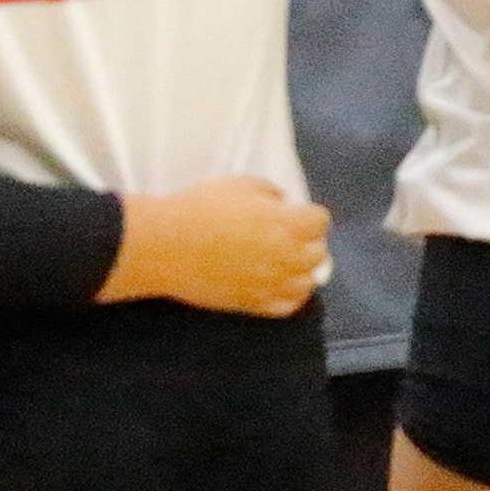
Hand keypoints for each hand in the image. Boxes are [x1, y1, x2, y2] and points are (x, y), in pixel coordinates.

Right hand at [105, 177, 326, 316]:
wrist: (168, 246)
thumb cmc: (202, 207)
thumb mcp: (240, 184)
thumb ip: (270, 192)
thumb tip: (283, 203)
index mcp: (288, 223)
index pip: (321, 221)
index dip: (309, 214)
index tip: (295, 212)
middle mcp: (288, 256)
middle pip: (319, 253)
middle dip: (308, 241)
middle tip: (289, 235)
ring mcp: (273, 284)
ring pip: (309, 282)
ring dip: (303, 270)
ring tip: (286, 261)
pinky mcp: (256, 304)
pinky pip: (289, 305)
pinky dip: (291, 295)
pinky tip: (279, 284)